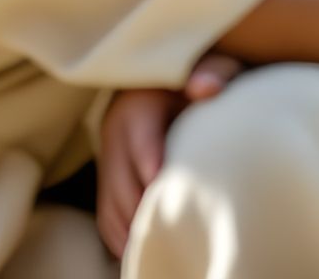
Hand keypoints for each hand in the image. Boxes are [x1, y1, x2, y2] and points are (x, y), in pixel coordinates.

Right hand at [95, 54, 243, 255]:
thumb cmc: (200, 75)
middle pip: (121, 180)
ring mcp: (109, 157)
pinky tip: (145, 251)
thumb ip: (212, 73)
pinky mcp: (108, 177)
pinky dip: (121, 235)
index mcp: (137, 105)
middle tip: (172, 231)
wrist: (171, 79)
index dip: (149, 163)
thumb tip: (206, 87)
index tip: (162, 186)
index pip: (140, 139)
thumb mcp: (210, 66)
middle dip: (142, 207)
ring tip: (160, 248)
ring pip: (111, 203)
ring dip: (131, 228)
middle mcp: (115, 132)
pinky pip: (107, 214)